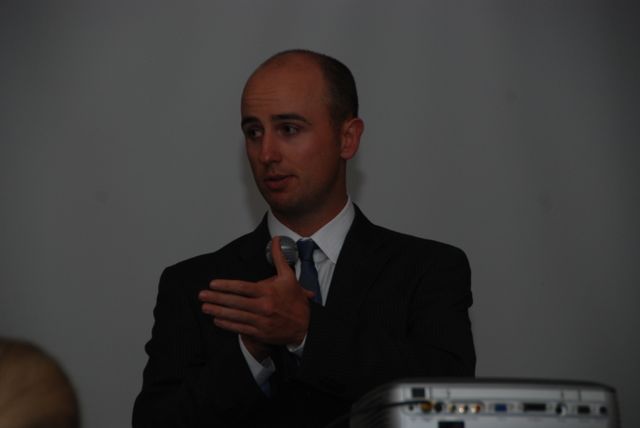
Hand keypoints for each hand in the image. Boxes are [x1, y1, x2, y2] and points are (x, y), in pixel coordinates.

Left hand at [199, 236, 314, 357]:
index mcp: (268, 292)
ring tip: (205, 307)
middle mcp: (263, 307)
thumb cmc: (296, 301)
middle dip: (216, 298)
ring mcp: (261, 321)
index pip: (243, 288)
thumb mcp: (289, 277)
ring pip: (235, 316)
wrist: (306, 326)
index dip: (226, 286)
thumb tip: (276, 240)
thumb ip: (279, 258)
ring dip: (218, 311)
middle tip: (202, 295)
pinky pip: (240, 328)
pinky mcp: (260, 333)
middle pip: (235, 302)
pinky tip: (217, 320)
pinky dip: (227, 325)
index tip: (213, 284)